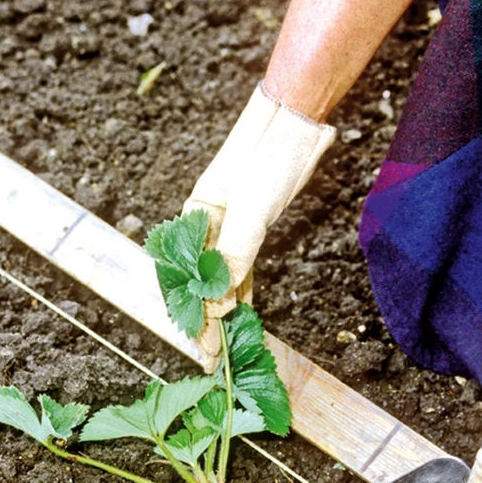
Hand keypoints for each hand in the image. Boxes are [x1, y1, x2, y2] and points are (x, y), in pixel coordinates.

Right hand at [182, 81, 334, 367]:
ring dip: (223, 312)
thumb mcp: (250, 209)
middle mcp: (206, 228)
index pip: (187, 280)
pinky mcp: (252, 227)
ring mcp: (228, 228)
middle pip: (200, 283)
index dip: (195, 317)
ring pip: (221, 279)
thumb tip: (221, 303)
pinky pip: (241, 268)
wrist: (294, 121)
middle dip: (205, 323)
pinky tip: (242, 314)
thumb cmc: (268, 157)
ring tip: (225, 346)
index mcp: (194, 221)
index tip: (204, 348)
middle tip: (212, 361)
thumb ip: (234, 255)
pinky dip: (241, 293)